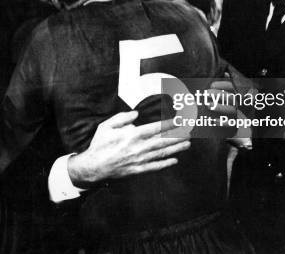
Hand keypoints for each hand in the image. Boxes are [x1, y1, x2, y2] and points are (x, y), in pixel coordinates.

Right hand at [67, 111, 190, 187]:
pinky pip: (155, 167)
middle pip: (163, 141)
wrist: (93, 167)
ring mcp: (139, 160)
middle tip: (190, 132)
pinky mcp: (138, 170)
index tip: (180, 120)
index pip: (156, 128)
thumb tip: (136, 114)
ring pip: (162, 153)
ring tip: (188, 144)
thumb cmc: (99, 144)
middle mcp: (139, 148)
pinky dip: (166, 164)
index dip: (169, 124)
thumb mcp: (107, 126)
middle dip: (178, 136)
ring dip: (176, 149)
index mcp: (132, 135)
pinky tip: (175, 160)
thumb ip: (122, 118)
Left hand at [210, 79, 252, 147]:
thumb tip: (226, 73)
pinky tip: (211, 120)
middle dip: (218, 95)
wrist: (236, 132)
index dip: (222, 85)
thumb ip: (224, 90)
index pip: (231, 88)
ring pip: (231, 111)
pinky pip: (229, 125)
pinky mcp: (234, 128)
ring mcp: (236, 117)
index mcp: (233, 98)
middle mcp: (236, 106)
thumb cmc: (226, 113)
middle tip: (206, 93)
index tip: (211, 85)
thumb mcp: (224, 101)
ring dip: (219, 107)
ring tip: (208, 105)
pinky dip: (220, 122)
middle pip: (230, 98)